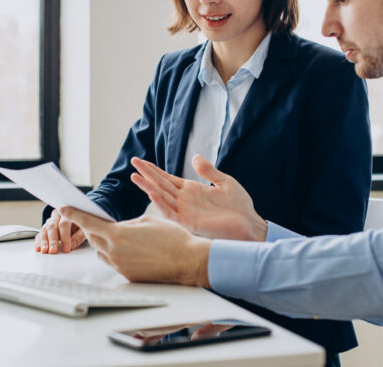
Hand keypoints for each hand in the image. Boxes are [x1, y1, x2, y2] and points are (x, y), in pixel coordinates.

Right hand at [34, 209, 86, 253]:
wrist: (77, 218)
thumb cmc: (82, 222)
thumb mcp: (84, 227)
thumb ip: (79, 236)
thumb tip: (72, 245)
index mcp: (67, 212)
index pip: (64, 224)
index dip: (65, 237)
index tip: (67, 248)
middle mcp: (57, 215)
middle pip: (52, 227)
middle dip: (52, 240)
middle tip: (53, 251)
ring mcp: (50, 221)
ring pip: (45, 230)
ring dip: (43, 241)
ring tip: (44, 251)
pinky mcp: (46, 227)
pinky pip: (40, 233)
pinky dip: (38, 241)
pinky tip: (38, 248)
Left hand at [59, 207, 210, 285]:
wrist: (188, 261)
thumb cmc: (172, 238)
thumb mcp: (146, 220)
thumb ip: (126, 224)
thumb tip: (118, 228)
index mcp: (118, 235)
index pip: (88, 223)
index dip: (74, 215)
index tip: (63, 209)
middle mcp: (115, 252)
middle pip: (93, 238)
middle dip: (92, 228)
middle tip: (94, 220)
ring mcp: (120, 266)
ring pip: (102, 252)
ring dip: (104, 242)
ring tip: (118, 235)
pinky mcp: (128, 276)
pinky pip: (114, 262)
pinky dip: (116, 253)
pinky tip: (130, 249)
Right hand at [129, 155, 267, 240]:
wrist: (249, 225)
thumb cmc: (240, 206)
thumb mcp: (224, 182)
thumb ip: (208, 170)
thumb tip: (195, 156)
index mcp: (192, 190)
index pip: (168, 178)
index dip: (155, 170)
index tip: (141, 161)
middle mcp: (185, 200)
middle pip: (161, 184)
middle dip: (146, 173)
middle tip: (133, 161)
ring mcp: (185, 211)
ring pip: (162, 197)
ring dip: (148, 186)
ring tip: (134, 176)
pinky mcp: (189, 222)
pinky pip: (171, 212)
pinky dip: (161, 203)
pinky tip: (152, 193)